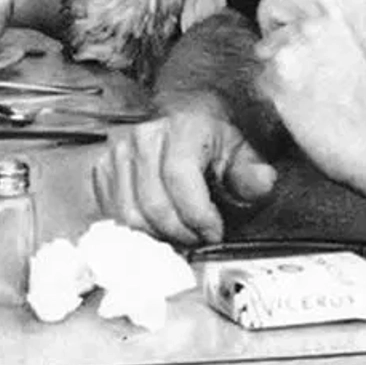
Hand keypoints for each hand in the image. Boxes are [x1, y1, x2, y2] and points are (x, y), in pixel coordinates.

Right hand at [92, 87, 279, 245]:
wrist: (179, 124)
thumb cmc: (212, 144)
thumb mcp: (240, 154)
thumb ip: (252, 173)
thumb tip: (263, 181)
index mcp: (182, 127)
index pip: (180, 179)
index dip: (198, 216)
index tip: (215, 232)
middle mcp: (144, 136)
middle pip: (154, 205)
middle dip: (181, 233)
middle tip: (199, 240)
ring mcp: (118, 152)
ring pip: (131, 216)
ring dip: (159, 236)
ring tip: (180, 235)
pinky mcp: (102, 170)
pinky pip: (114, 216)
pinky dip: (138, 232)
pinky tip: (158, 229)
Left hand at [252, 0, 365, 207]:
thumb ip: (338, 12)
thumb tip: (298, 6)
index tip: (283, 6)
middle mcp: (323, 8)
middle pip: (272, 5)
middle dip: (277, 32)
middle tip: (303, 62)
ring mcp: (299, 36)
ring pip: (265, 45)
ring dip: (278, 66)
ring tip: (314, 89)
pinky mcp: (280, 68)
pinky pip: (262, 77)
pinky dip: (277, 93)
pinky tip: (305, 106)